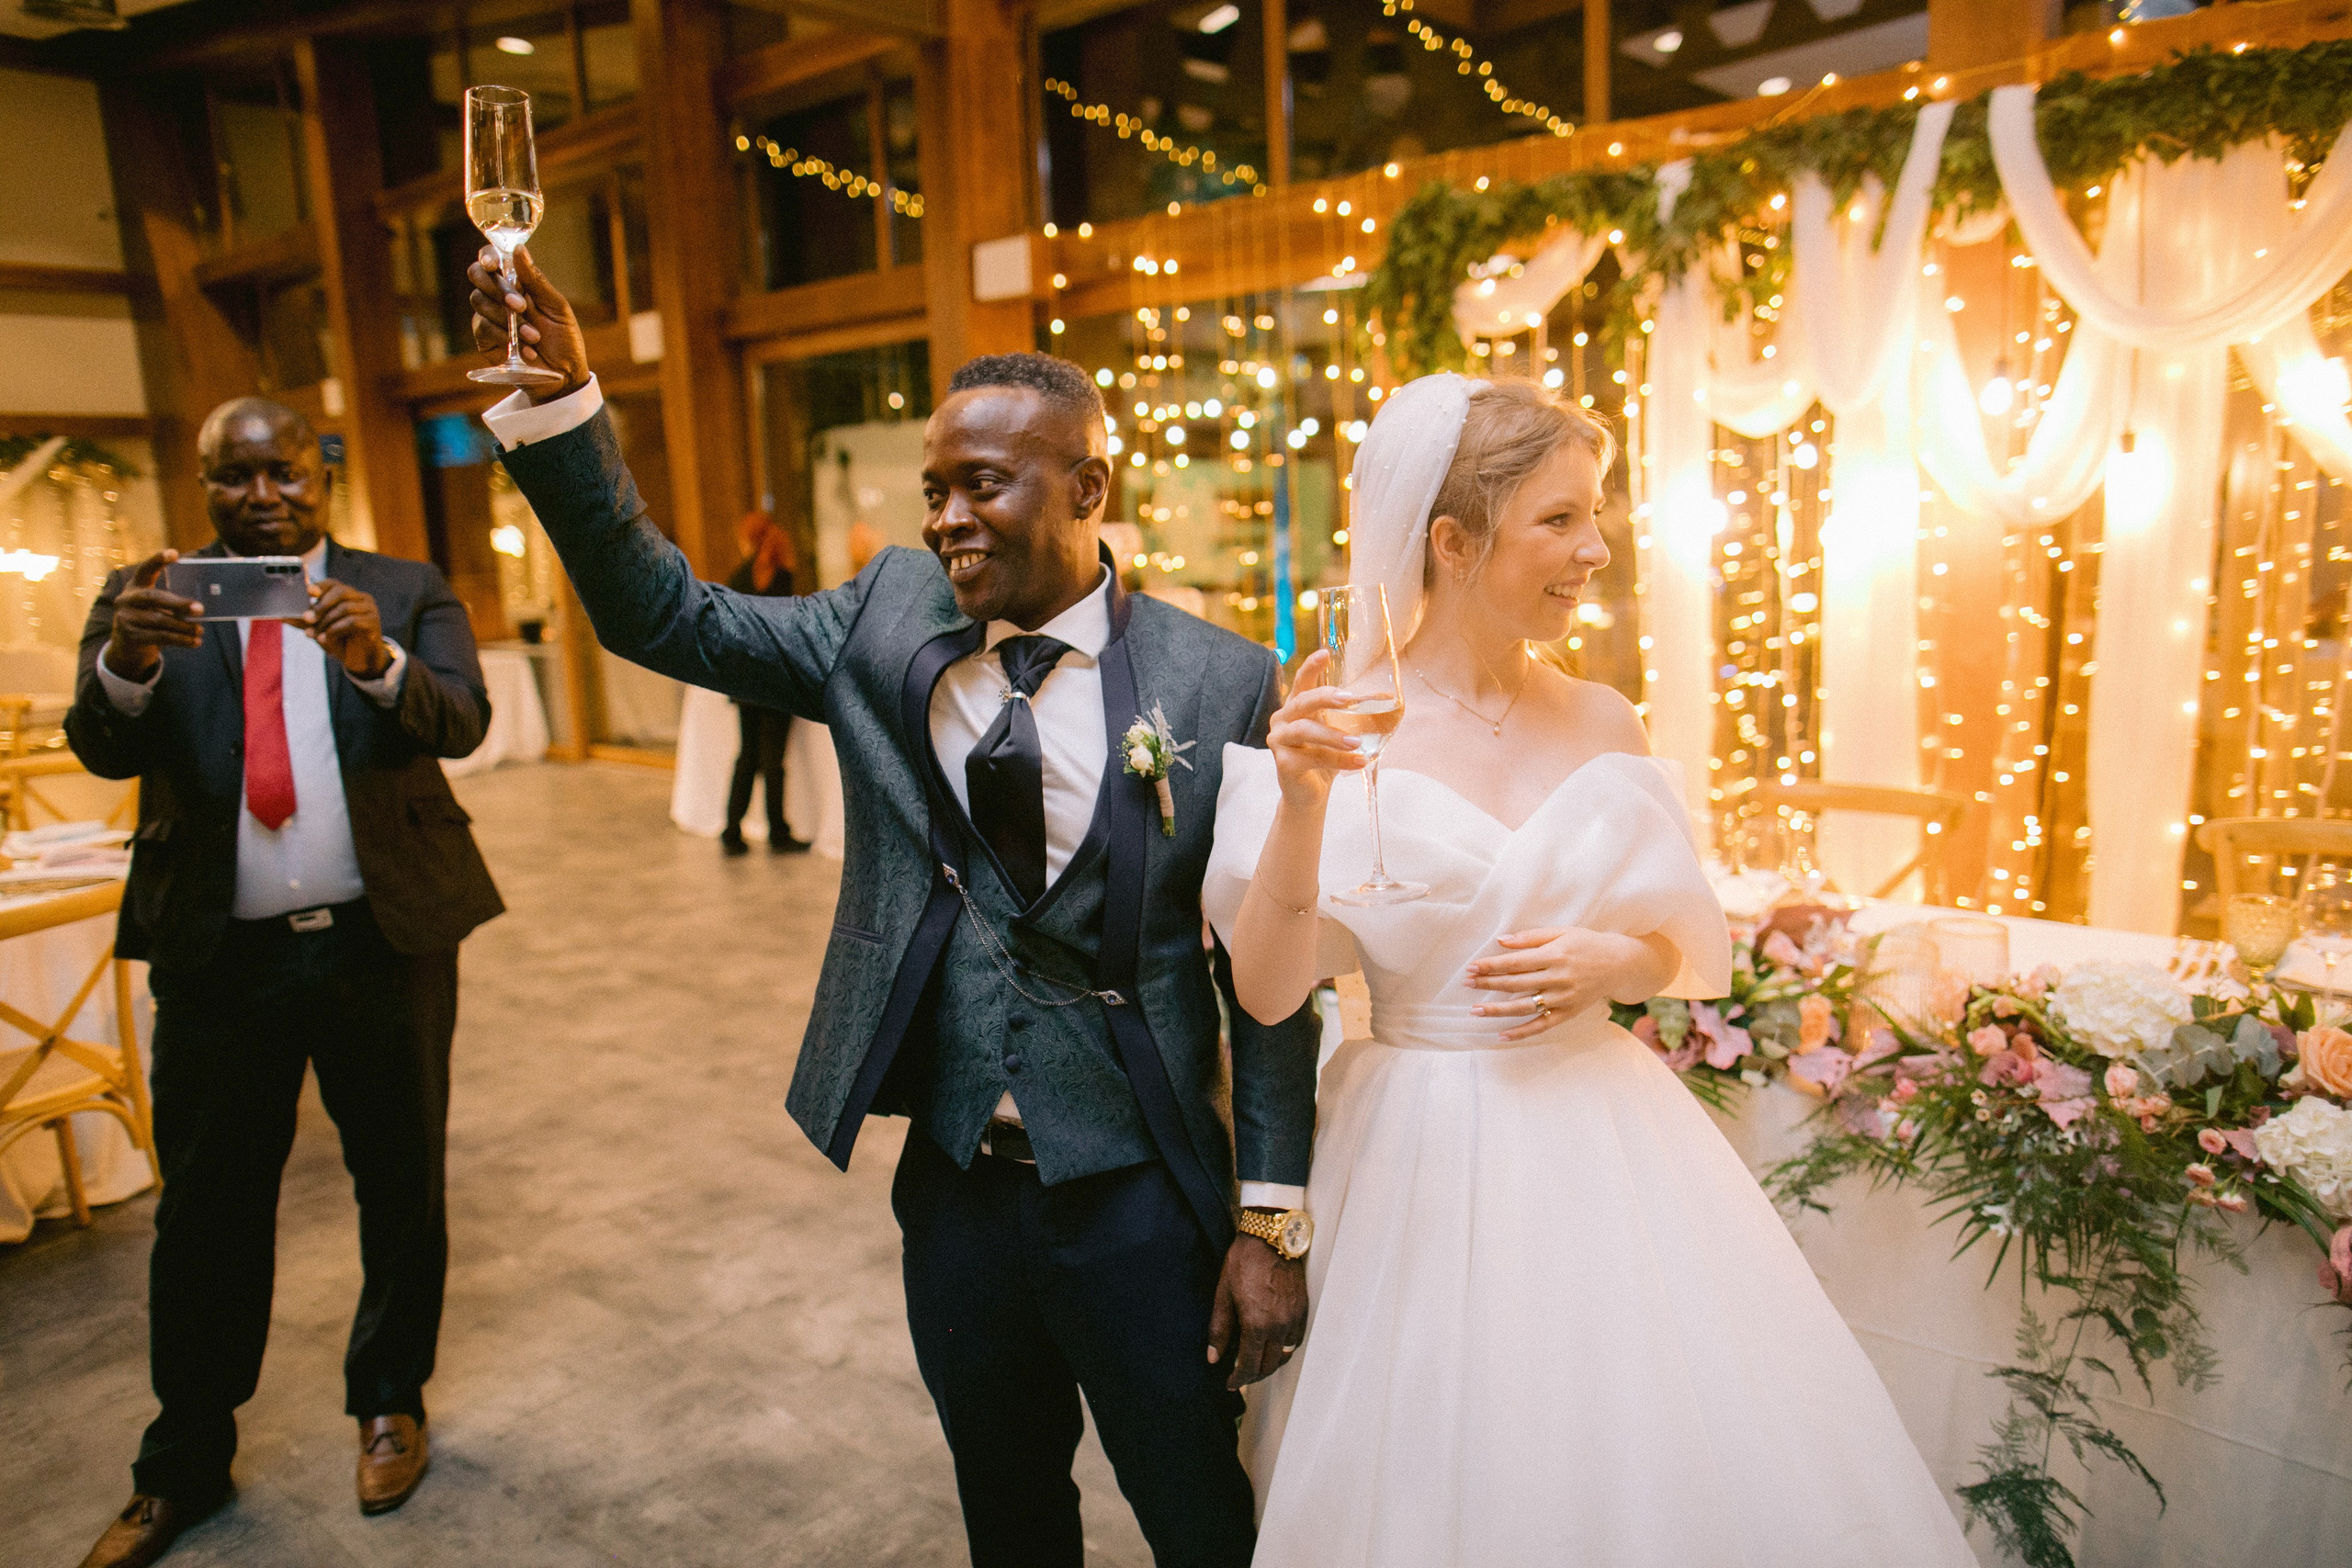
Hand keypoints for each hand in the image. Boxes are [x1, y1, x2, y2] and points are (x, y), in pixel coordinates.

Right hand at [102, 550, 200, 679]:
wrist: (128, 648)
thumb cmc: (151, 622)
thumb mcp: (158, 608)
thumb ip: (173, 604)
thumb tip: (201, 608)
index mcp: (136, 586)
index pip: (146, 570)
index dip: (158, 560)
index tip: (174, 553)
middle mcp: (126, 599)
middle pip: (154, 597)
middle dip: (179, 603)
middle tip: (201, 609)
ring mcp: (125, 617)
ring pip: (159, 620)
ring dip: (184, 626)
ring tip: (200, 630)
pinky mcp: (129, 635)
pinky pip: (159, 636)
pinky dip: (180, 640)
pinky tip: (195, 642)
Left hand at [303, 579, 390, 678]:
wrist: (360, 661)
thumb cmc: (341, 640)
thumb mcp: (319, 628)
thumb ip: (305, 622)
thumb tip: (282, 617)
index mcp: (349, 595)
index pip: (334, 584)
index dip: (321, 586)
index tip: (308, 592)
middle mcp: (362, 599)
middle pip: (341, 592)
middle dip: (321, 605)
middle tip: (307, 618)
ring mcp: (370, 610)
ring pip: (344, 608)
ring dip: (325, 622)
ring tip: (314, 635)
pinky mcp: (373, 623)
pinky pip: (352, 622)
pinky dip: (335, 630)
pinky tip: (326, 639)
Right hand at [467, 244, 591, 398]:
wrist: (564, 374)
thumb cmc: (564, 338)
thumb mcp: (557, 307)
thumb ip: (536, 280)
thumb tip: (519, 249)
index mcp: (517, 282)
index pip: (493, 260)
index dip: (488, 256)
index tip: (494, 263)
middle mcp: (498, 295)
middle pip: (477, 276)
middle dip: (497, 288)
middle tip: (520, 305)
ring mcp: (489, 316)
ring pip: (479, 301)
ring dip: (508, 318)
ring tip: (534, 337)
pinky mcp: (484, 339)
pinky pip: (482, 327)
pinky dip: (505, 337)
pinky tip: (527, 350)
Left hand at [1206, 1230, 1306, 1390]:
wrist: (1271, 1237)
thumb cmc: (1243, 1262)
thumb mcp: (1223, 1294)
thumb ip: (1219, 1329)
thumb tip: (1214, 1357)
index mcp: (1257, 1325)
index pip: (1249, 1365)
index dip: (1238, 1379)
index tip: (1230, 1383)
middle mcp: (1279, 1326)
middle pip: (1269, 1365)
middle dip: (1254, 1375)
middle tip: (1240, 1376)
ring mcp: (1294, 1318)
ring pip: (1285, 1355)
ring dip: (1271, 1364)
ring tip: (1256, 1363)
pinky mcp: (1303, 1309)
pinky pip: (1296, 1340)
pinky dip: (1285, 1349)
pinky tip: (1274, 1346)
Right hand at [1267, 648, 1365, 810]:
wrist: (1310, 795)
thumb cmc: (1324, 759)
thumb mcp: (1340, 732)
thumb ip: (1355, 716)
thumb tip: (1389, 698)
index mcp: (1296, 707)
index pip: (1302, 682)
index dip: (1311, 667)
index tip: (1325, 653)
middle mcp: (1283, 720)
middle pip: (1303, 701)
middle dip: (1326, 697)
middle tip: (1350, 699)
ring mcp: (1279, 741)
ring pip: (1305, 730)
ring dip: (1334, 736)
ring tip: (1357, 743)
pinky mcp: (1283, 763)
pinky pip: (1313, 757)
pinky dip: (1339, 761)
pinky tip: (1359, 763)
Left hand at [1465, 926, 1653, 1041]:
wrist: (1620, 964)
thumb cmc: (1587, 943)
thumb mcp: (1561, 932)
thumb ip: (1530, 937)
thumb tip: (1501, 941)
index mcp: (1555, 955)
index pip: (1515, 962)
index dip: (1491, 965)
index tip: (1472, 967)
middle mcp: (1558, 978)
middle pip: (1516, 983)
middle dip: (1488, 983)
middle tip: (1466, 983)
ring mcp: (1563, 998)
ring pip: (1524, 1007)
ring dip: (1497, 1010)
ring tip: (1475, 1010)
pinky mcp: (1568, 1013)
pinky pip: (1541, 1025)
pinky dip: (1521, 1032)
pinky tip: (1501, 1035)